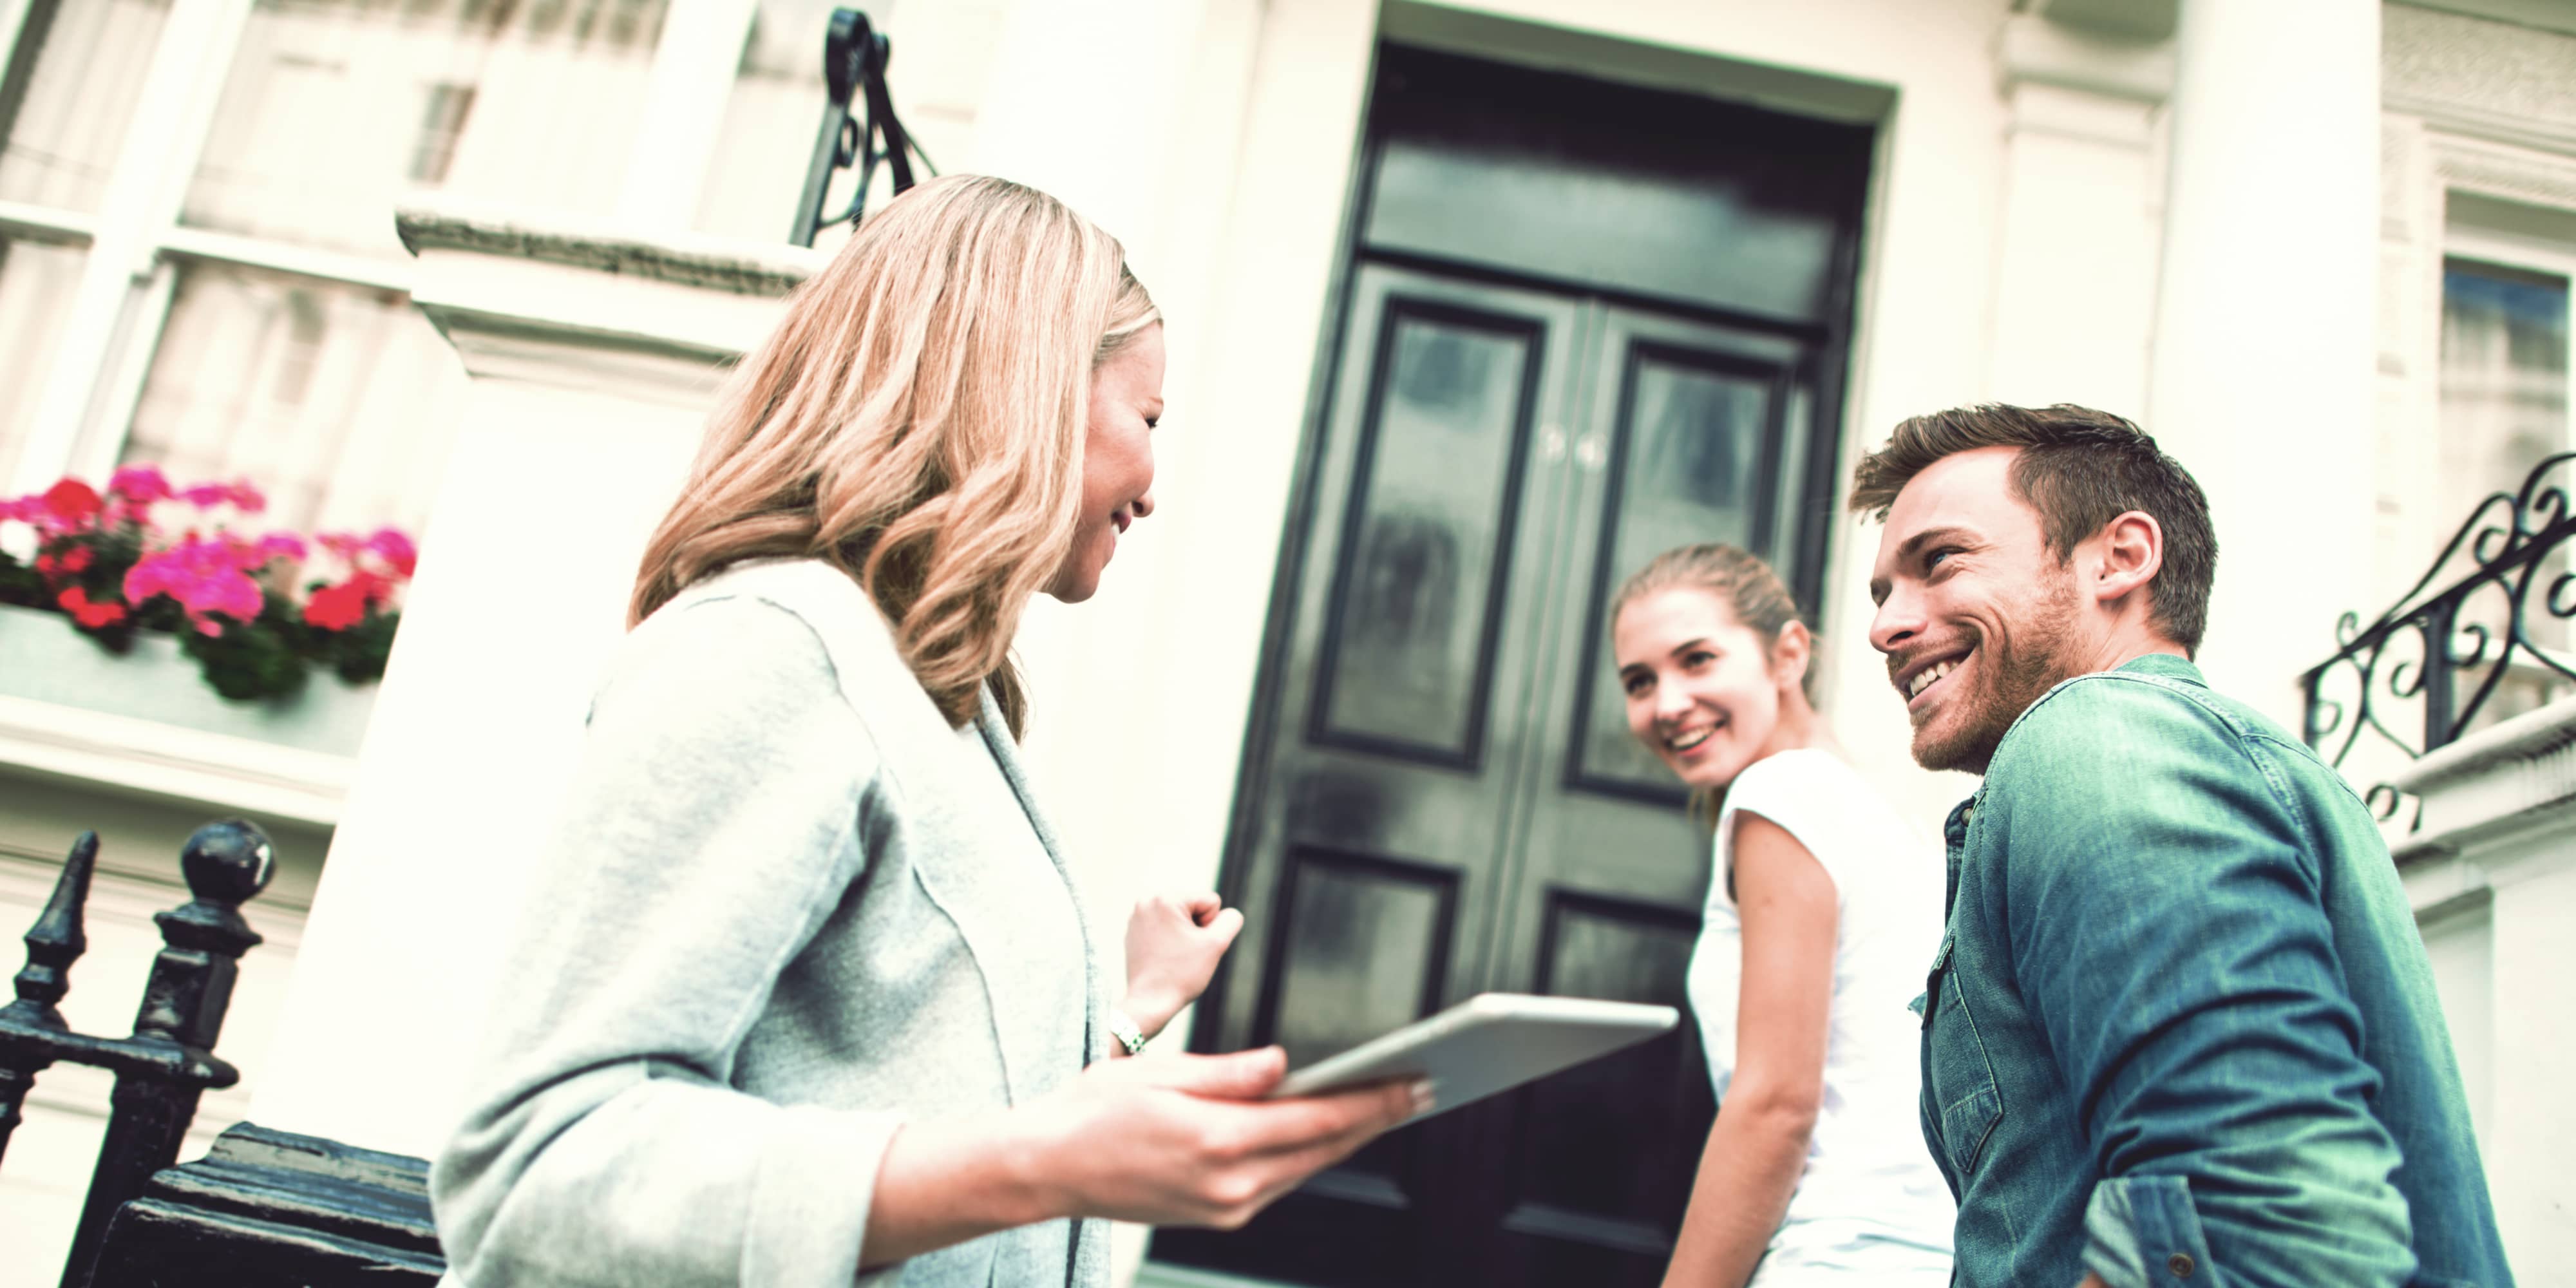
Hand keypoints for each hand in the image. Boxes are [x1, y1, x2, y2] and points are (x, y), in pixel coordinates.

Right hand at [1019, 1046, 1426, 1227]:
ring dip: (1346, 1138)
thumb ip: (1233, 1073)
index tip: (1412, 1083)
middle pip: (1324, 1148)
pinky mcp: (1218, 1214)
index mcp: (1220, 1140)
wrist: (1049, 1167)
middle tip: (1419, 1090)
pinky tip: (1325, 1131)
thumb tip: (1285, 1066)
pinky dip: (1308, 1154)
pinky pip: (1279, 1181)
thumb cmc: (1096, 1111)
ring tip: (1384, 1107)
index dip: (1373, 1102)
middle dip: (1375, 1119)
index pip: (1319, 1120)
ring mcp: (1226, 1206)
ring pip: (1306, 1167)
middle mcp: (1231, 1184)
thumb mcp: (1165, 1072)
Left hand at [1121, 892, 1242, 1038]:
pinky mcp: (1133, 931)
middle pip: (1194, 907)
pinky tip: (1163, 957)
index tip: (1194, 945)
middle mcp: (1147, 901)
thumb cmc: (1182, 974)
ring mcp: (1137, 916)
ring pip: (1180, 918)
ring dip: (1183, 934)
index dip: (1210, 926)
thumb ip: (1231, 920)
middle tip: (1184, 952)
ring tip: (1173, 955)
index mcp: (1166, 898)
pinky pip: (1164, 928)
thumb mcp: (1217, 944)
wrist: (1150, 1002)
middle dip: (1196, 929)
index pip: (1211, 901)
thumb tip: (1228, 914)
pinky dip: (1169, 940)